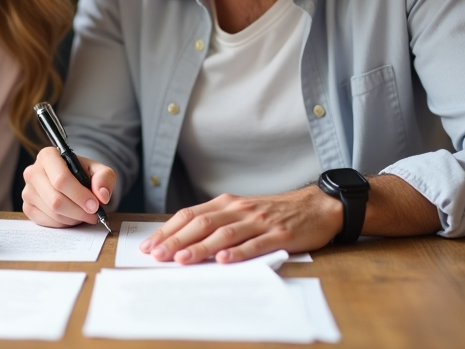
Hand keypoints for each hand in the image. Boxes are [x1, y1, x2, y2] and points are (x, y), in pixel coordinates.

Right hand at [21, 147, 116, 227]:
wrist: (72, 181)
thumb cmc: (83, 173)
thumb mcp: (99, 170)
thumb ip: (105, 178)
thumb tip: (102, 195)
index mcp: (48, 156)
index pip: (60, 179)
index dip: (79, 195)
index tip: (95, 205)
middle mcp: (33, 172)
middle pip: (55, 199)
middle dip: (78, 211)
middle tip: (93, 214)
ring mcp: (27, 190)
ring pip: (52, 212)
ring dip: (73, 218)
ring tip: (84, 213)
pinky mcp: (27, 207)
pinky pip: (47, 222)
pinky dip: (64, 223)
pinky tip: (72, 216)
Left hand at [140, 186, 342, 263]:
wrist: (315, 206)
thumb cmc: (273, 212)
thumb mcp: (241, 212)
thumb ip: (217, 223)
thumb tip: (183, 242)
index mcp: (226, 203)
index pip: (190, 215)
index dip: (168, 230)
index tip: (150, 245)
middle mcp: (239, 209)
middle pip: (202, 224)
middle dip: (176, 240)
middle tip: (157, 255)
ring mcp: (259, 221)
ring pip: (224, 234)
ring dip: (201, 248)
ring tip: (182, 260)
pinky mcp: (278, 234)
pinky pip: (255, 243)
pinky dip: (238, 252)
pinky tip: (224, 260)